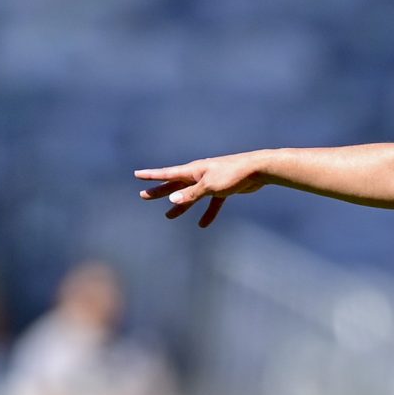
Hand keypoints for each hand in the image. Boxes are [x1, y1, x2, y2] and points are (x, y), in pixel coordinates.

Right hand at [133, 152, 270, 227]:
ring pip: (191, 196)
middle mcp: (198, 175)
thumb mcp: (209, 186)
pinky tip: (203, 224)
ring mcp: (210, 182)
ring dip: (181, 206)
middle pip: (175, 186)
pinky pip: (211, 203)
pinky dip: (207, 213)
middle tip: (143, 196)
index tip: (137, 174)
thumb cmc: (232, 174)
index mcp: (192, 171)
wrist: (256, 170)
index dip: (151, 175)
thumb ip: (191, 194)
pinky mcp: (222, 189)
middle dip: (160, 192)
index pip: (167, 173)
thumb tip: (172, 200)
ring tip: (169, 216)